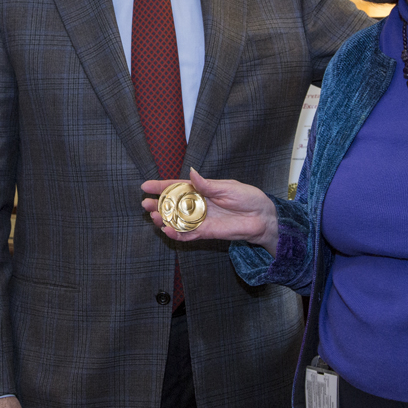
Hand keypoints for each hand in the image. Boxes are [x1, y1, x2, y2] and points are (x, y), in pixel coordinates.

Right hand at [141, 168, 279, 254]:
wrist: (261, 217)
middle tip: (145, 205)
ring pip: (176, 221)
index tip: (145, 186)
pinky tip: (167, 231)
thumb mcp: (227, 187)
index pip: (177, 187)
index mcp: (201, 189)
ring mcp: (201, 219)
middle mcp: (198, 205)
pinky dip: (177, 235)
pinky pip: (188, 235)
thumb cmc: (247, 197)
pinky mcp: (206, 232)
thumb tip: (192, 172)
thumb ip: (207, 184)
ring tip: (153, 218)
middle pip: (172, 205)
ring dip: (163, 221)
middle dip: (158, 205)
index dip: (161, 186)